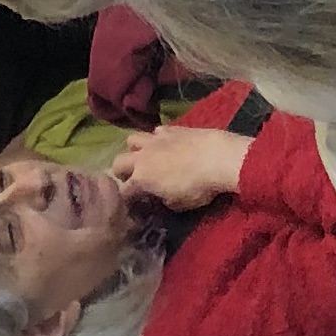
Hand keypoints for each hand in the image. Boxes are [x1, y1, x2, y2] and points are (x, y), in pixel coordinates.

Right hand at [116, 122, 255, 209]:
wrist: (217, 157)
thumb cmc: (197, 186)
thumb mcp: (179, 204)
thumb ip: (164, 201)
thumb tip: (160, 197)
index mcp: (141, 179)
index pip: (124, 192)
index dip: (127, 201)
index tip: (134, 206)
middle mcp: (142, 157)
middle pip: (118, 162)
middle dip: (121, 172)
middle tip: (133, 180)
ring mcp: (155, 139)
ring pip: (131, 140)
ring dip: (134, 150)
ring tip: (145, 158)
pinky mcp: (170, 128)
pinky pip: (155, 132)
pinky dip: (156, 139)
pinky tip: (166, 145)